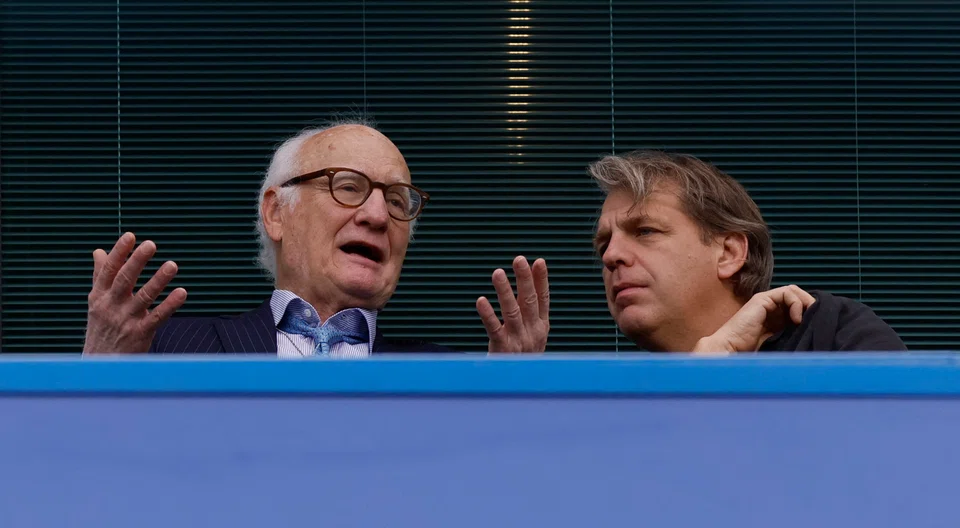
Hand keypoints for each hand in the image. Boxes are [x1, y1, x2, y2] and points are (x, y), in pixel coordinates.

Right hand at [83, 232, 187, 353]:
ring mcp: (125, 321)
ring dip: (158, 280)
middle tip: (150, 244)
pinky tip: (182, 293)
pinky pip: (157, 317)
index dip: (118, 253)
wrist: (100, 366)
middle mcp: (110, 306)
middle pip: (124, 280)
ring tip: (172, 265)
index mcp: (99, 296)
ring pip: (143, 297)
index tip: (130, 236)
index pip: (108, 271)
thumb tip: (98, 251)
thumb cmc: (102, 329)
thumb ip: (100, 276)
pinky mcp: (139, 334)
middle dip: (137, 261)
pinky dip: (170, 304)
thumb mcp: (97, 302)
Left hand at [476, 256, 549, 352]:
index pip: (543, 299)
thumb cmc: (522, 357)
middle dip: (525, 279)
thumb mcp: (532, 334)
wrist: (518, 387)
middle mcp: (532, 332)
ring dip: (505, 291)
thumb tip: (528, 280)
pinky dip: (488, 314)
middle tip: (518, 259)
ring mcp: (518, 341)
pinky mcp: (502, 349)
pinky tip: (481, 301)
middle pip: (529, 301)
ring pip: (512, 312)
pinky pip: (494, 329)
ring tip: (497, 273)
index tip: (539, 261)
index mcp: (541, 327)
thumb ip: (530, 311)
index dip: (541, 280)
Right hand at [693, 285, 815, 353]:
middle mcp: (771, 308)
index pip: (798, 306)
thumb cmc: (751, 353)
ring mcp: (765, 302)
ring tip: (807, 318)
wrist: (730, 351)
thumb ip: (792, 338)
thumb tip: (813, 337)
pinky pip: (786, 292)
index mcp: (775, 320)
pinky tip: (796, 318)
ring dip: (805, 302)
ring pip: (793, 291)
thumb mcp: (780, 345)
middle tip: (817, 319)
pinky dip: (796, 303)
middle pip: (797, 296)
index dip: (810, 312)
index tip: (817, 325)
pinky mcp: (762, 300)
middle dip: (810, 305)